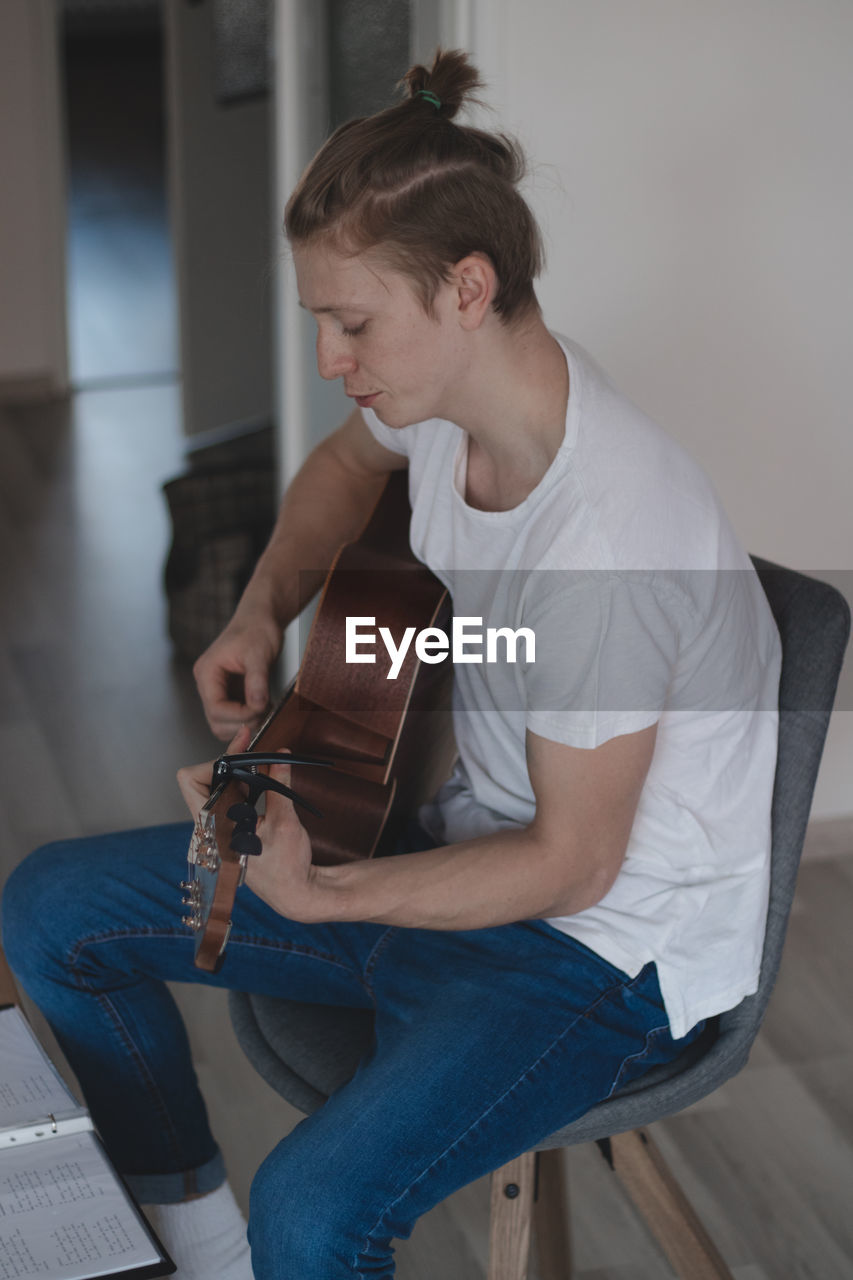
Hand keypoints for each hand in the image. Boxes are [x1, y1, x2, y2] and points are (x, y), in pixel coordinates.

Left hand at [177, 733, 322, 921]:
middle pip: (205, 778)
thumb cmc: (287, 866)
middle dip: (228, 758)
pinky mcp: (232, 828)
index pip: (193, 781)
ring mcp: (221, 827)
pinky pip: (229, 797)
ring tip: (258, 757)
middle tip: (250, 739)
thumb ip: (279, 787)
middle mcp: (212, 827)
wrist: (295, 894)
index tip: (242, 751)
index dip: (214, 761)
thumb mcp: (286, 822)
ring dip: (235, 769)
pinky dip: (242, 781)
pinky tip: (261, 776)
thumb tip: (280, 757)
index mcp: (216, 827)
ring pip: (217, 786)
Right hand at [193, 610, 282, 740]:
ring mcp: (218, 691)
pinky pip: (235, 717)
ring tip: (266, 709)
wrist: (261, 620)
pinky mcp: (230, 694)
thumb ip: (257, 681)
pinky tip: (265, 707)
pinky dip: (250, 718)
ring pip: (225, 724)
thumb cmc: (257, 630)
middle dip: (242, 723)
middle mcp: (207, 685)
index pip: (216, 709)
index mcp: (207, 673)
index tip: (261, 708)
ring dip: (246, 724)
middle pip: (217, 722)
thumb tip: (257, 706)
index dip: (239, 715)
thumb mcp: (259, 653)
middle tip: (265, 712)